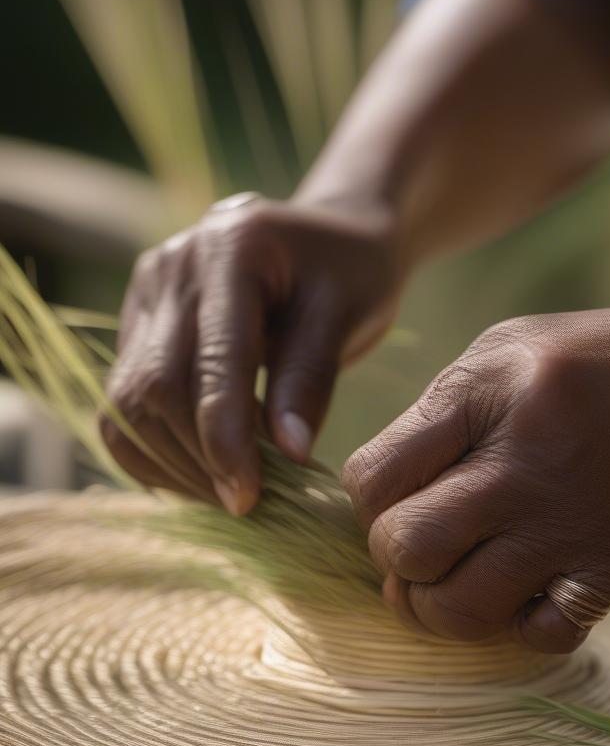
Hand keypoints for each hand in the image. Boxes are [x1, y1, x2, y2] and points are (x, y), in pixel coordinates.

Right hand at [102, 195, 401, 513]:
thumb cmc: (351, 275)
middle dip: (197, 461)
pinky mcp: (137, 322)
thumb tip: (288, 456)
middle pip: (154, 388)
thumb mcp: (346, 317)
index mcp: (231, 249)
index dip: (224, 438)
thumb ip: (311, 380)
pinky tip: (203, 474)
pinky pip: (122, 403)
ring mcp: (145, 292)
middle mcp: (172, 267)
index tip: (249, 498)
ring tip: (231, 494)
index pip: (211, 362)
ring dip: (172, 463)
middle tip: (249, 505)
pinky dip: (154, 451)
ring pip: (125, 403)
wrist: (330, 239)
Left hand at [342, 305, 609, 652]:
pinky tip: (525, 592)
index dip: (369, 498)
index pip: (373, 479)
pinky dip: (518, 626)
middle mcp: (524, 465)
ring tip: (452, 581)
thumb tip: (382, 491)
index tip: (398, 495)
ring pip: (459, 610)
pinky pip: (538, 636)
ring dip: (437, 606)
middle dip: (394, 556)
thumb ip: (438, 411)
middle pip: (405, 549)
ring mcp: (572, 526)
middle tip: (418, 545)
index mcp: (487, 396)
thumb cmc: (602, 359)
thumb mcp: (508, 346)